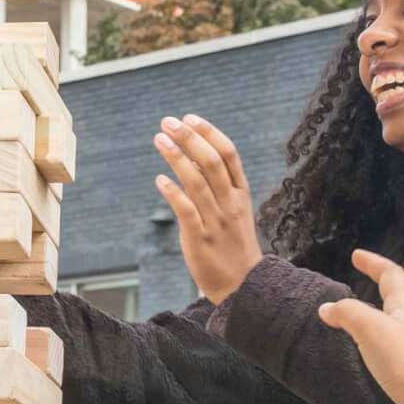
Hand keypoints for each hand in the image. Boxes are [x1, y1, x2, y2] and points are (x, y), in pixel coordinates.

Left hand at [152, 116, 263, 304]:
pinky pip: (186, 210)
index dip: (208, 133)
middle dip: (189, 138)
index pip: (229, 154)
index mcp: (241, 193)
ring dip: (176, 157)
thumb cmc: (233, 243)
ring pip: (197, 182)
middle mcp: (231, 203)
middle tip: (168, 122)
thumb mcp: (233, 210)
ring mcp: (217, 221)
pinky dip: (173, 192)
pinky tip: (160, 179)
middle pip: (211, 162)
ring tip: (159, 140)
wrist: (244, 286)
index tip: (189, 117)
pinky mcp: (201, 238)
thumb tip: (191, 154)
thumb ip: (216, 184)